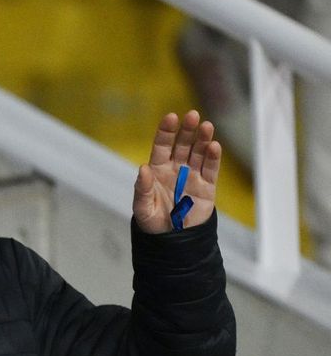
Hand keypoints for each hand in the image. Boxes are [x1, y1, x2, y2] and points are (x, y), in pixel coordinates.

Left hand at [133, 110, 221, 233]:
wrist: (173, 239)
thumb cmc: (153, 222)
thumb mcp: (143, 208)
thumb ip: (143, 189)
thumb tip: (143, 168)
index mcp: (158, 169)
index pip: (162, 145)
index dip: (166, 131)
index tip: (171, 117)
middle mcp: (176, 168)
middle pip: (183, 145)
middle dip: (187, 130)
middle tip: (193, 115)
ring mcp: (192, 176)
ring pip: (199, 153)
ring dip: (203, 139)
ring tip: (206, 126)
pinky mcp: (207, 187)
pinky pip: (211, 169)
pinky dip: (213, 157)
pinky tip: (214, 146)